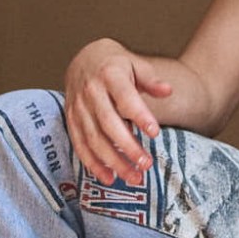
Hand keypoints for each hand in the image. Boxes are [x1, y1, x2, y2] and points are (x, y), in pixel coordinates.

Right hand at [64, 39, 173, 185]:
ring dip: (113, 161)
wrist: (84, 60)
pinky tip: (109, 177)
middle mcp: (91, 91)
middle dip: (127, 147)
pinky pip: (80, 145)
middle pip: (108, 123)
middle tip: (146, 164)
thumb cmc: (116, 65)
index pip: (126, 98)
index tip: (155, 133)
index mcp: (110, 75)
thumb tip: (168, 90)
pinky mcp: (71, 120)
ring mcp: (78, 107)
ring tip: (134, 177)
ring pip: (94, 139)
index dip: (140, 116)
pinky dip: (93, 164)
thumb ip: (151, 79)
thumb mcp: (135, 64)